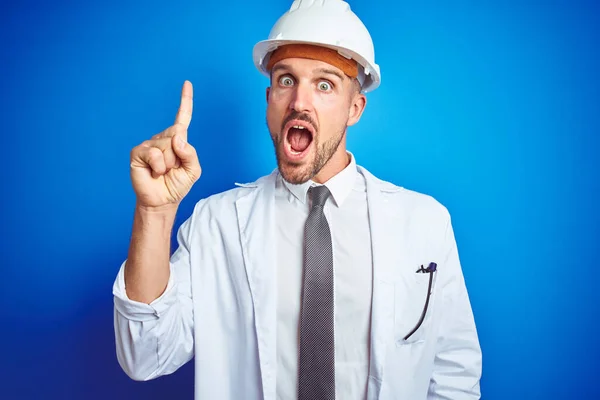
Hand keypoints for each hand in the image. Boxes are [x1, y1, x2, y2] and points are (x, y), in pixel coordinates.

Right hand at [130, 81, 200, 209]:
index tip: (187, 83)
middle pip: (177, 135)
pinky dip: (159, 166)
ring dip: (169, 164)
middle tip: (173, 168)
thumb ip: (190, 153)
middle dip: (179, 156)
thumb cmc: (177, 184)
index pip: (182, 118)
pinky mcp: (138, 152)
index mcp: (177, 140)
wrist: (162, 201)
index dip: (185, 101)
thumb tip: (177, 137)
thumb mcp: (193, 170)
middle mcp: (163, 138)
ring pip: (167, 146)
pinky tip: (154, 172)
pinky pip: (154, 154)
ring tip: (163, 172)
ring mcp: (150, 144)